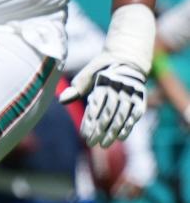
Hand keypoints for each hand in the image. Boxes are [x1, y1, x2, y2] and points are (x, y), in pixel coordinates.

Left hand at [60, 3, 153, 147]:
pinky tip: (122, 137)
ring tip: (104, 144)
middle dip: (100, 130)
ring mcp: (131, 92)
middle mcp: (119, 87)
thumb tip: (62, 100)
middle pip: (109, 113)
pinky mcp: (141, 96)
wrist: (126, 57)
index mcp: (104, 81)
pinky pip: (136, 113)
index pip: (96, 105)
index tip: (83, 135)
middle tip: (91, 143)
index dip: (89, 121)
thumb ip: (76, 88)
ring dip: (113, 131)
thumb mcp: (86, 75)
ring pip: (122, 115)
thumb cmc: (100, 69)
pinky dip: (129, 125)